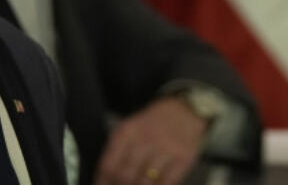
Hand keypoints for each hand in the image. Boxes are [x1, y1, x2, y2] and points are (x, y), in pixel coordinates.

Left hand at [93, 97, 208, 184]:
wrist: (184, 111)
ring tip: (138, 184)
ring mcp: (166, 150)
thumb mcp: (129, 130)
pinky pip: (166, 183)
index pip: (109, 166)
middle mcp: (146, 140)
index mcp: (127, 132)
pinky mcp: (183, 159)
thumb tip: (104, 181)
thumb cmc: (152, 124)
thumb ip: (116, 153)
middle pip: (126, 177)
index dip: (103, 183)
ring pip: (145, 183)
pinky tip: (154, 184)